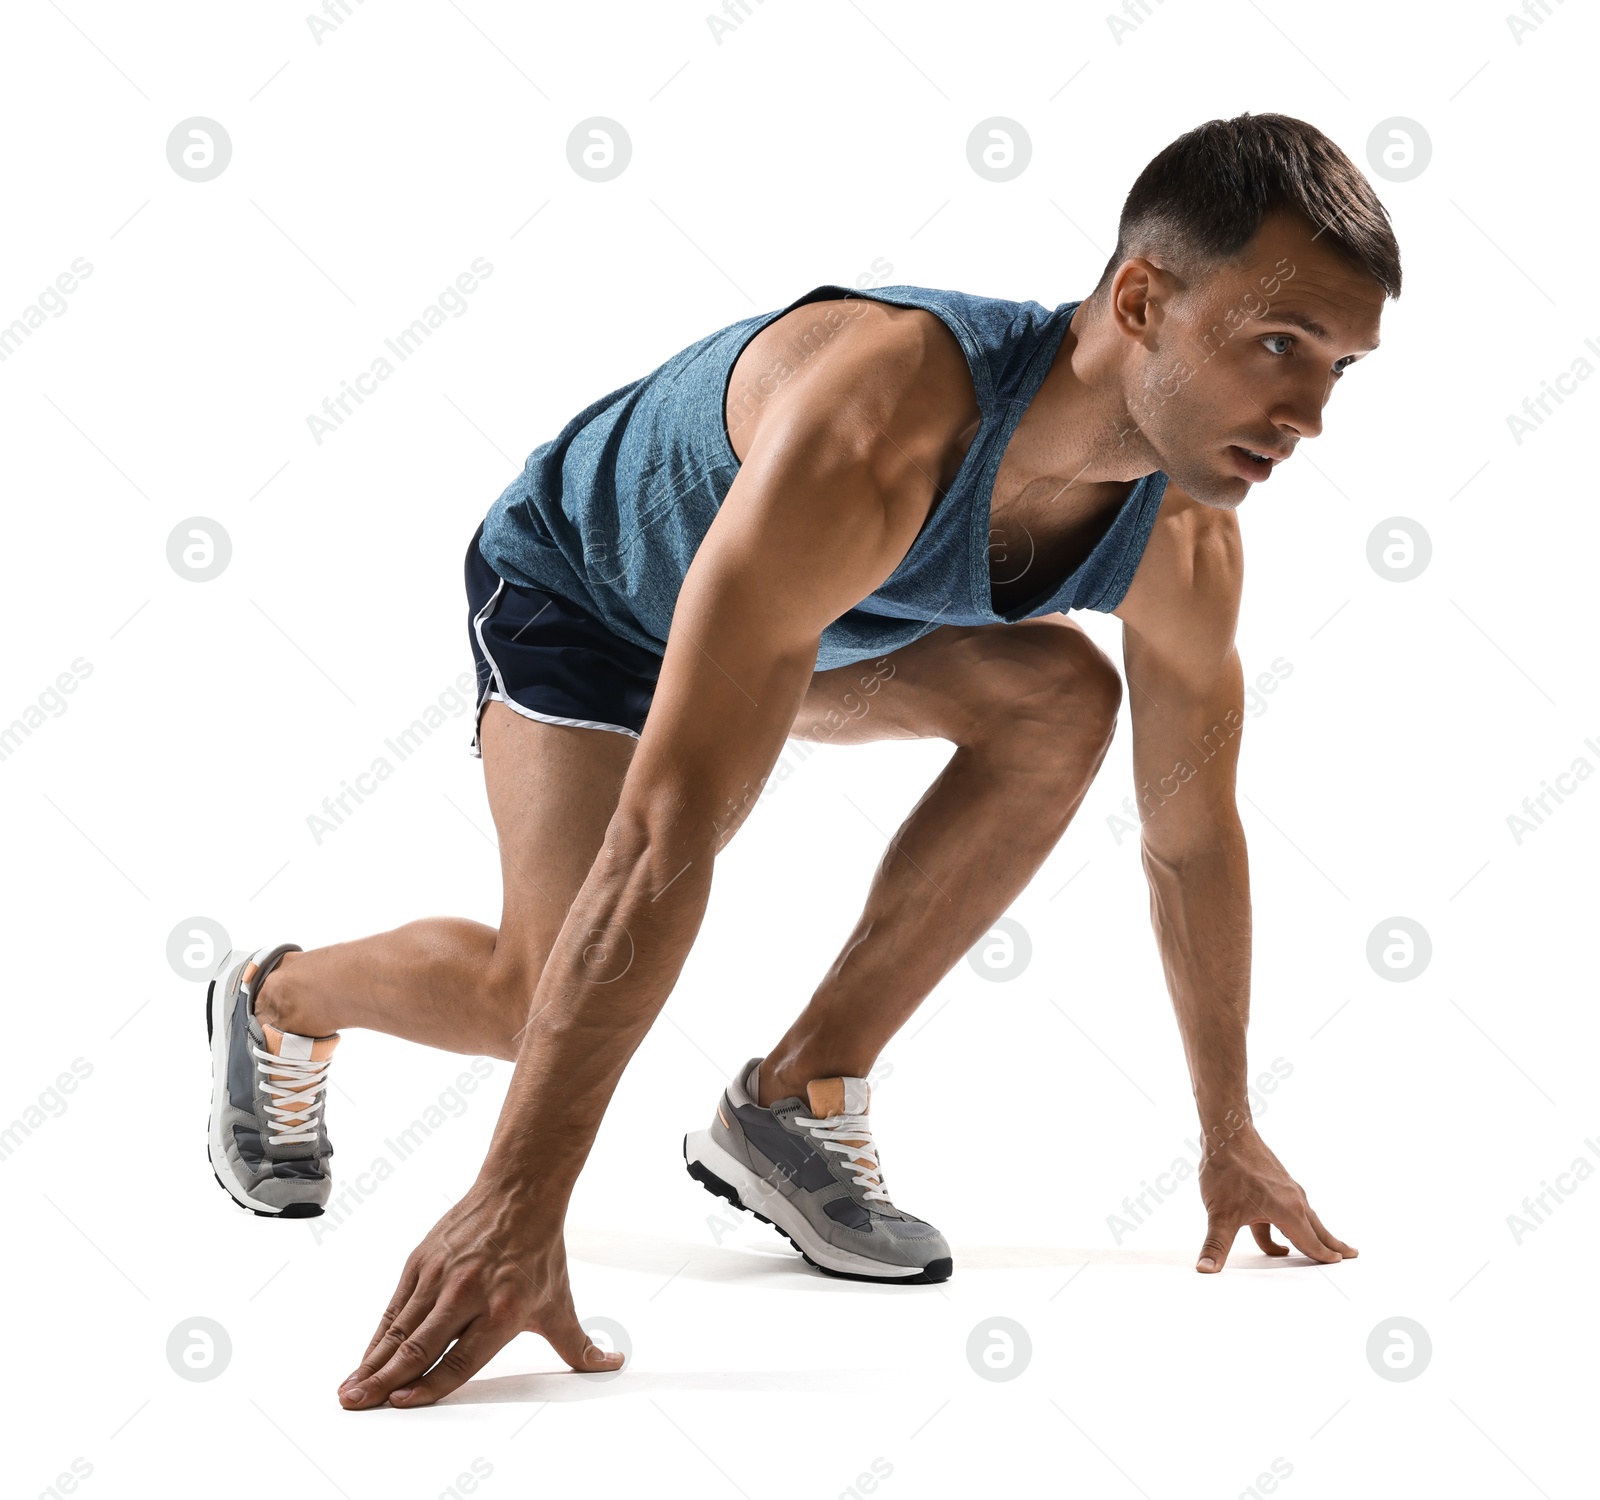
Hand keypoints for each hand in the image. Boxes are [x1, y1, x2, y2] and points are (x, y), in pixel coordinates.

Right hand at [337, 1183, 623, 1408]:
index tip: (402, 1403)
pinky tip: (366, 1357)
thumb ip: (578, 1345)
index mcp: (503, 1309)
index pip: (461, 1359)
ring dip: (373, 1361)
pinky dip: (379, 1334)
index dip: (430, 1385)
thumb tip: (610, 1364)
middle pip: (421, 1346)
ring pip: (401, 1327)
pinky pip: (395, 1305)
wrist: (520, 1192)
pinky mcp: (422, 1260)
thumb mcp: (560, 1303)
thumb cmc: (539, 1251)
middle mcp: (469, 1293)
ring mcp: (441, 1275)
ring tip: (350, 1389)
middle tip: (359, 1404)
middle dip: (386, 1380)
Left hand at [1194, 1121, 1356, 1273]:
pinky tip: (1275, 1231)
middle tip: (1351, 1254)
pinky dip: (1290, 1221)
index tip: (1338, 1263)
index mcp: (1288, 1211)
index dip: (1322, 1255)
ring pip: (1303, 1216)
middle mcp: (1293, 1199)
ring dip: (1312, 1232)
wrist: (1227, 1131)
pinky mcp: (1274, 1180)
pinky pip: (1288, 1207)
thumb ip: (1215, 1245)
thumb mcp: (1219, 1215)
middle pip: (1316, 1228)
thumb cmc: (1227, 1170)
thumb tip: (1206, 1269)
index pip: (1309, 1242)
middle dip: (1332, 1243)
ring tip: (1321, 1245)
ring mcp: (1285, 1188)